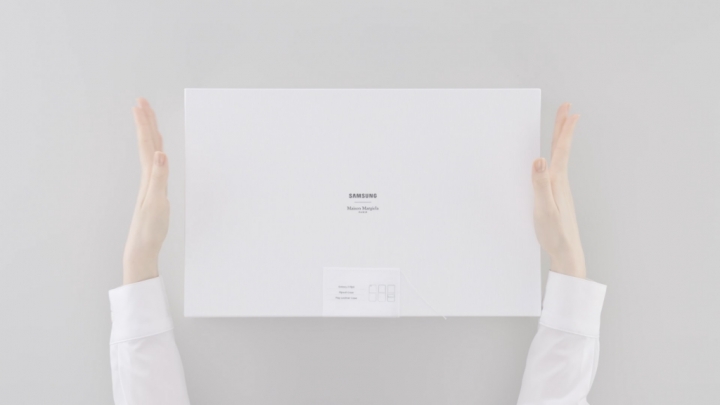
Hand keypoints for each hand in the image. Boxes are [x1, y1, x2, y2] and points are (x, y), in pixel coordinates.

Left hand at [122, 98, 169, 284]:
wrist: (142, 247)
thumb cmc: (149, 228)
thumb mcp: (156, 202)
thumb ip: (159, 177)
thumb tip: (160, 153)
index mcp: (149, 176)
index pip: (147, 144)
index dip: (144, 124)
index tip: (140, 104)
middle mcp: (148, 176)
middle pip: (147, 143)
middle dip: (146, 121)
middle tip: (142, 102)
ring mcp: (150, 183)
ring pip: (151, 152)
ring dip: (150, 133)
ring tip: (149, 119)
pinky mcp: (155, 191)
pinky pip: (156, 164)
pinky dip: (157, 152)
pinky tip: (159, 152)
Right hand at [531, 103, 585, 278]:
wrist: (567, 253)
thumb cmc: (555, 233)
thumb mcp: (544, 209)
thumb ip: (541, 184)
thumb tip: (539, 159)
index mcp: (558, 182)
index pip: (560, 150)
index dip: (564, 130)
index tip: (570, 111)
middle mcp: (561, 183)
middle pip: (561, 150)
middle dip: (563, 128)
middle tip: (567, 109)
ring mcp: (560, 190)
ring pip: (559, 158)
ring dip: (559, 140)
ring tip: (560, 128)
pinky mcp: (557, 197)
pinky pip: (555, 170)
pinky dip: (554, 157)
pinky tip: (550, 161)